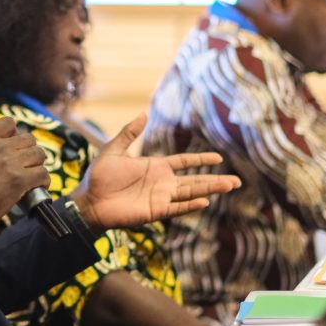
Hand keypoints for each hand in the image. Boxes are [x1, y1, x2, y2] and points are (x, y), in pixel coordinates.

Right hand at [0, 117, 49, 233]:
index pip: (9, 123)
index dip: (13, 132)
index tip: (13, 142)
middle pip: (28, 138)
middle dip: (28, 149)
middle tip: (24, 161)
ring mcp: (11, 163)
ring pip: (39, 154)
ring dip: (37, 163)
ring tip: (32, 173)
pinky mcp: (20, 181)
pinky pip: (43, 174)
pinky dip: (43, 180)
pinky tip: (37, 185)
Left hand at [70, 113, 240, 229]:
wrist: (88, 200)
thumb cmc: (99, 176)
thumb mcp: (114, 150)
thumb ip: (129, 133)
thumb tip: (143, 114)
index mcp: (155, 167)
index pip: (184, 162)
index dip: (200, 160)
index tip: (219, 157)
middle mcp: (162, 183)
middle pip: (194, 180)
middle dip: (215, 180)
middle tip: (237, 181)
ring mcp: (160, 198)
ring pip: (191, 193)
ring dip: (210, 190)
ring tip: (230, 186)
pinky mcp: (154, 211)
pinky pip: (176, 208)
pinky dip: (190, 205)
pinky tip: (205, 201)